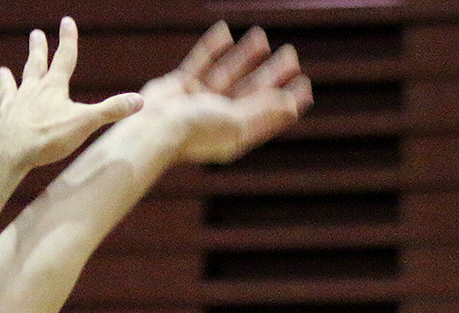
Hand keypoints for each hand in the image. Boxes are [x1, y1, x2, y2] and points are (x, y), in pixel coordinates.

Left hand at [0, 18, 144, 168]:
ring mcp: (10, 107)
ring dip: (6, 80)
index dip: (67, 39)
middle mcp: (29, 92)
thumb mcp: (85, 123)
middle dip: (37, 50)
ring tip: (1, 70)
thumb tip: (140, 100)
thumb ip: (111, 111)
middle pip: (34, 66)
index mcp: (52, 88)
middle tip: (35, 34)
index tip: (66, 21)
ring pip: (8, 89)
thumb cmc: (49, 137)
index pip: (64, 58)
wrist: (12, 153)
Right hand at [143, 22, 310, 164]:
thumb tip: (292, 105)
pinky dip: (212, 47)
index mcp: (233, 134)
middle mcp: (217, 118)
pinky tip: (225, 32)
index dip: (287, 101)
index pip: (266, 115)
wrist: (154, 128)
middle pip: (251, 92)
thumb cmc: (195, 131)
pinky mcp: (180, 86)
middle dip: (271, 74)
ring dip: (245, 56)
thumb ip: (263, 111)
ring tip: (261, 37)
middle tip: (291, 55)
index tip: (305, 85)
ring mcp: (198, 102)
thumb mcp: (237, 122)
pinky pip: (200, 62)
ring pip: (227, 73)